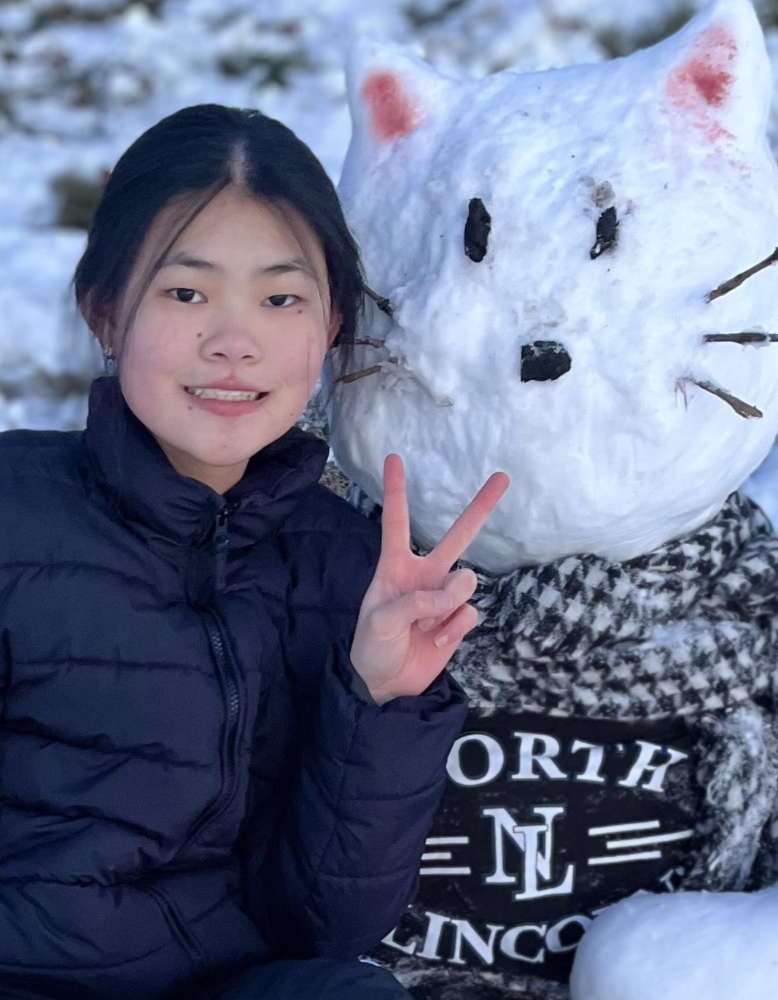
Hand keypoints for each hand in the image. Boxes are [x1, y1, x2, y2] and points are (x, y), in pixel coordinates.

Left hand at [350, 454, 509, 704]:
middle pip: (457, 536)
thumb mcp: (380, 621)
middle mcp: (424, 576)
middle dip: (480, 507)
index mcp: (395, 567)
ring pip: (466, 583)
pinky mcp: (458, 621)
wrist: (385, 685)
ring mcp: (444, 598)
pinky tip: (436, 640)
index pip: (397, 522)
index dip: (395, 491)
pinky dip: (454, 630)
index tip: (394, 457)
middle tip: (503, 477)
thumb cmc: (372, 647)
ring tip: (425, 627)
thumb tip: (456, 593)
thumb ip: (416, 601)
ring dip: (447, 605)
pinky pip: (469, 615)